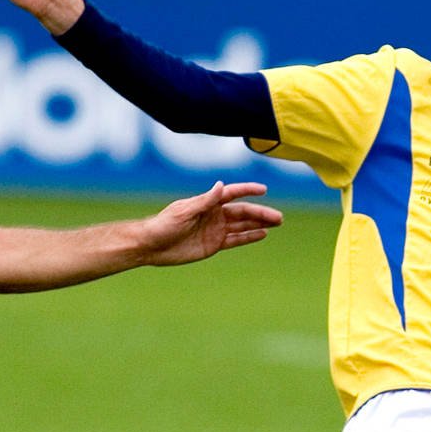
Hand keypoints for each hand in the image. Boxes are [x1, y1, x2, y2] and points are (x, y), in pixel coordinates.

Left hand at [134, 181, 281, 266]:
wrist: (152, 246)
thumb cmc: (164, 225)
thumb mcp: (184, 211)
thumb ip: (205, 200)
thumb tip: (221, 186)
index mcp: (208, 202)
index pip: (233, 194)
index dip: (248, 191)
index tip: (263, 190)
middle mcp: (214, 214)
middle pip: (243, 212)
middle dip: (261, 213)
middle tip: (279, 217)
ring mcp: (215, 229)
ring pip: (243, 225)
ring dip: (259, 224)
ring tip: (276, 223)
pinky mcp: (213, 244)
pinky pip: (236, 240)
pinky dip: (249, 237)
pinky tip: (262, 234)